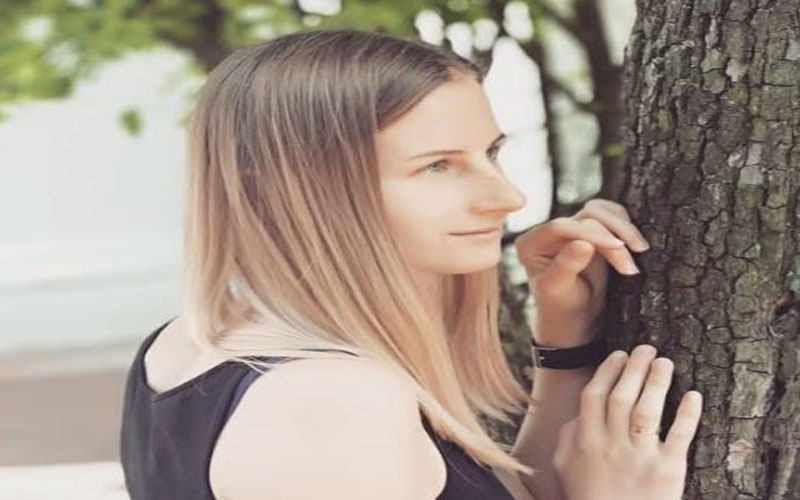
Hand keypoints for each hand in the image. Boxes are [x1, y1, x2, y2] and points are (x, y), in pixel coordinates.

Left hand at [514, 198, 650, 346]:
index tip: (618, 247)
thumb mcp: (558, 290)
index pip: (562, 226)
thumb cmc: (561, 307)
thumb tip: (583, 243)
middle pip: (586, 216)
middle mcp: (549, 231)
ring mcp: (572, 228)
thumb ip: (566, 266)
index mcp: (531, 243)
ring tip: (640, 251)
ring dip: (624, 229)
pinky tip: (636, 245)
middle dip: (613, 237)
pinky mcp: (591, 229)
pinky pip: (611, 215)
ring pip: (601, 211)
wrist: (577, 317)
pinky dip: (626, 226)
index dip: (592, 233)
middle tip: (630, 266)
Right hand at [551, 344, 702, 499]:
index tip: (619, 355)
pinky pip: (679, 437)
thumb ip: (568, 438)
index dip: (607, 371)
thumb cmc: (590, 498)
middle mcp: (612, 445)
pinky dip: (687, 415)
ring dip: (657, 382)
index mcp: (586, 441)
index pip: (595, 396)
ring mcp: (640, 457)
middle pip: (622, 396)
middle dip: (634, 368)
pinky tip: (693, 396)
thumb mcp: (565, 468)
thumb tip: (578, 414)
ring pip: (647, 410)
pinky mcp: (668, 471)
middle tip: (646, 348)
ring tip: (665, 362)